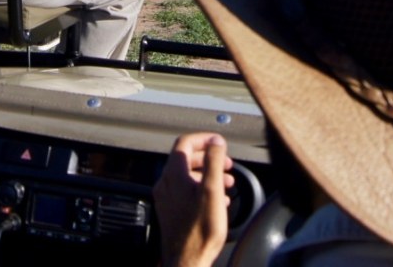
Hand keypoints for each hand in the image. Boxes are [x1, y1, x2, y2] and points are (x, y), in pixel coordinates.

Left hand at [153, 133, 233, 266]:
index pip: (185, 142)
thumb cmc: (199, 230)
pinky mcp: (170, 212)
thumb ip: (213, 162)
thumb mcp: (212, 190)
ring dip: (207, 175)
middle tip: (226, 164)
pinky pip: (185, 192)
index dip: (203, 139)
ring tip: (225, 182)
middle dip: (208, 158)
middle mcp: (166, 183)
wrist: (187, 262)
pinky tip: (217, 200)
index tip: (218, 143)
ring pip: (187, 176)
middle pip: (186, 158)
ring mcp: (166, 198)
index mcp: (173, 173)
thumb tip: (216, 141)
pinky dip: (201, 189)